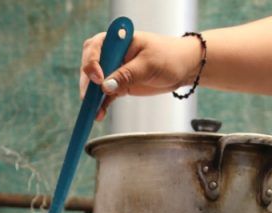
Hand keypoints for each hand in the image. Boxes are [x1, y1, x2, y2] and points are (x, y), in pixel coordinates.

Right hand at [80, 31, 202, 119]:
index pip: (95, 47)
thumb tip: (105, 86)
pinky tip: (99, 114)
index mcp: (118, 40)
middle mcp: (113, 53)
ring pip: (95, 82)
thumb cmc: (169, 57)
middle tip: (90, 97)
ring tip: (94, 111)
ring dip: (92, 97)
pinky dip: (101, 105)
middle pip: (90, 65)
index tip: (98, 78)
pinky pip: (105, 95)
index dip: (92, 62)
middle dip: (88, 82)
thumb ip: (127, 74)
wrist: (184, 67)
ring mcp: (115, 69)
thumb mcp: (148, 65)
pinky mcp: (120, 84)